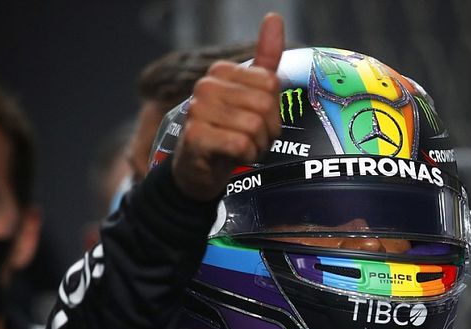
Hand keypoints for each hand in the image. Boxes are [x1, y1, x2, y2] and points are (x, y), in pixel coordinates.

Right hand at [171, 12, 284, 200]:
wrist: (199, 170)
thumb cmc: (228, 131)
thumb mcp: (250, 95)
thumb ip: (265, 60)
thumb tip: (273, 17)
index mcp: (220, 71)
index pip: (271, 85)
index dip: (273, 111)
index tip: (256, 120)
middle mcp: (205, 86)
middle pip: (265, 106)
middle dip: (267, 131)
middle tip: (250, 139)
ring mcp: (197, 109)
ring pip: (254, 127)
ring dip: (256, 146)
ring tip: (239, 148)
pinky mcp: (196, 136)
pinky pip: (242, 145)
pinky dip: (245, 157)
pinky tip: (231, 157)